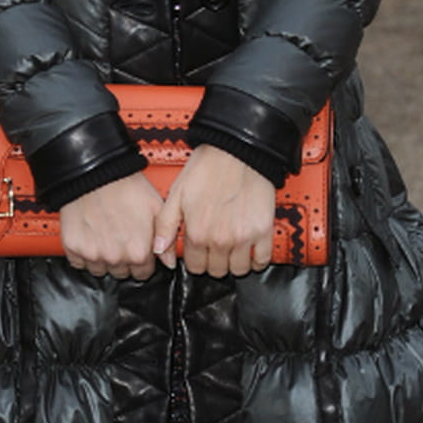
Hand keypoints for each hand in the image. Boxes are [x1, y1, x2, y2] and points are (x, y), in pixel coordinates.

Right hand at [60, 171, 162, 279]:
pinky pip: (79, 263)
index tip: (138, 247)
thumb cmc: (125, 187)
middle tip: (121, 237)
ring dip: (104, 258)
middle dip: (124, 259)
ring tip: (106, 235)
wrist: (95, 173)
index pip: (144, 273)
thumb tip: (169, 261)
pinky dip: (84, 253)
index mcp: (138, 252)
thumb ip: (166, 238)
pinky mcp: (74, 248)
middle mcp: (115, 257)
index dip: (143, 259)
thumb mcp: (157, 208)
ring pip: (101, 270)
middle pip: (123, 273)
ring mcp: (93, 255)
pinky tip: (91, 236)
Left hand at [152, 146, 274, 277]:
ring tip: (232, 247)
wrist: (237, 151)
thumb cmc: (207, 168)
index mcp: (196, 233)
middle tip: (214, 246)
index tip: (199, 249)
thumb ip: (165, 226)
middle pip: (216, 271)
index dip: (195, 259)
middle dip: (213, 261)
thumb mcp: (176, 194)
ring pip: (238, 270)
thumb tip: (159, 252)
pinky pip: (262, 260)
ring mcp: (243, 238)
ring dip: (234, 262)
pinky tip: (250, 248)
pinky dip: (256, 259)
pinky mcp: (263, 231)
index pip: (194, 267)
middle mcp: (219, 240)